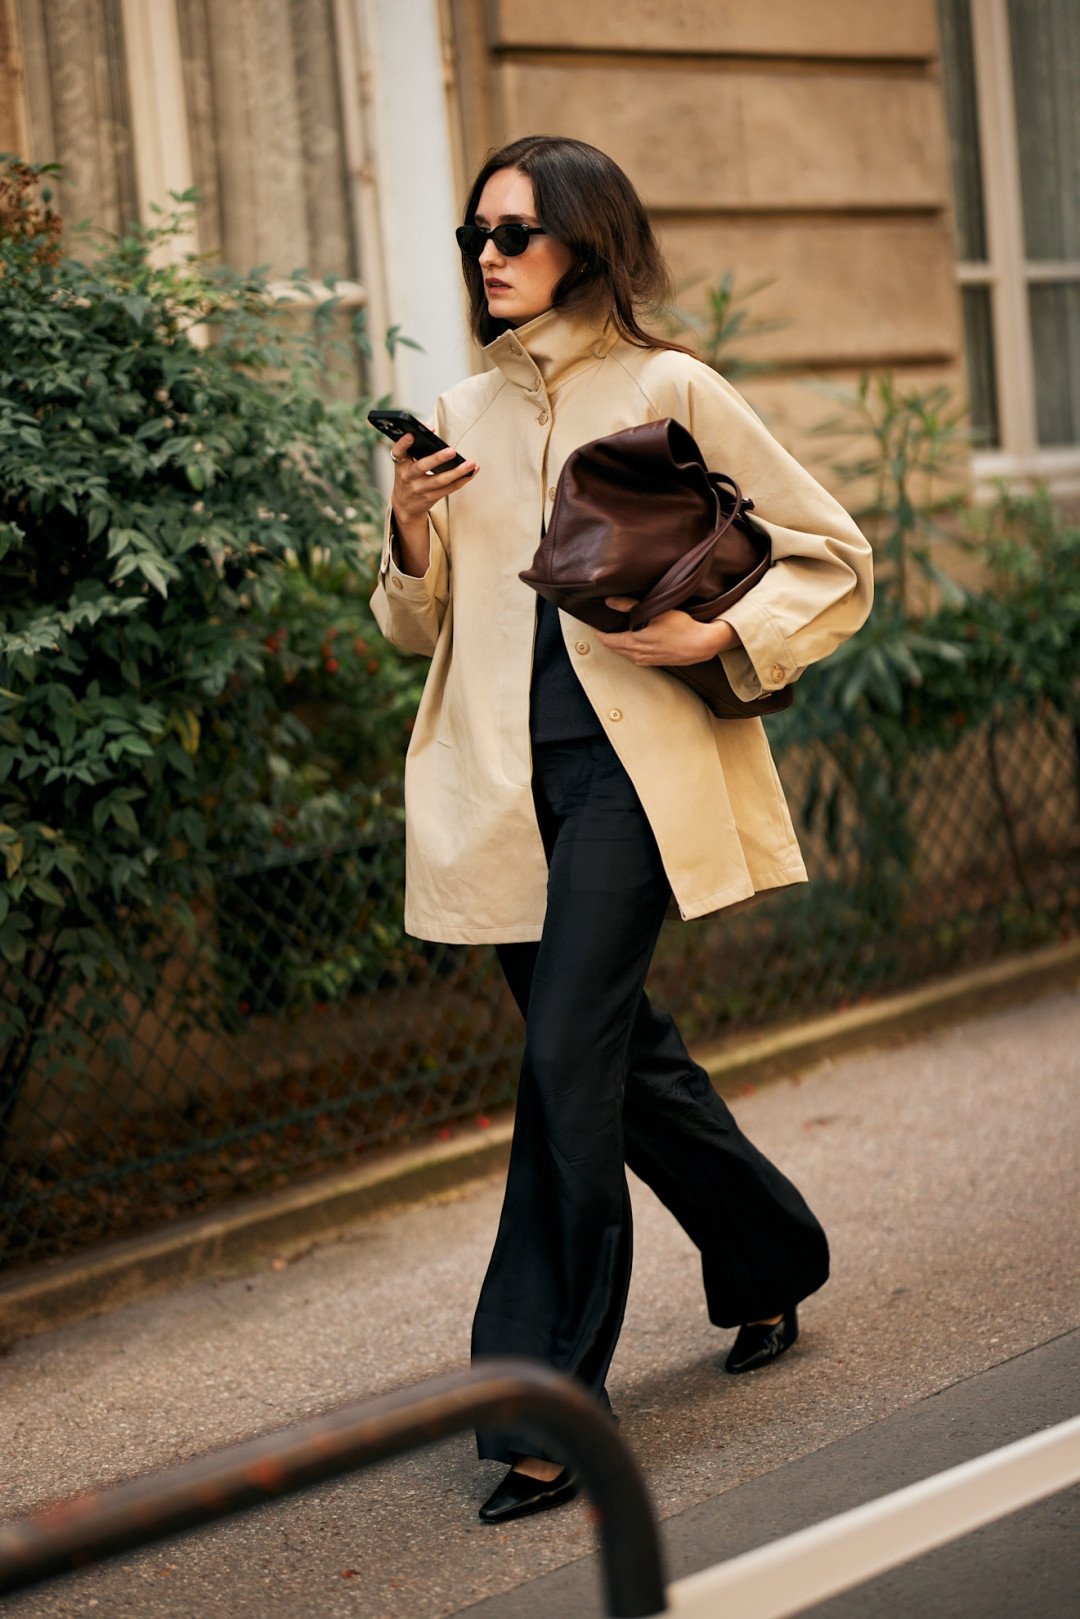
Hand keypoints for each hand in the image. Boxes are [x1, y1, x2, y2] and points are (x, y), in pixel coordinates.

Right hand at [390, 434, 477, 527]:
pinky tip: (471, 472)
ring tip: (471, 463)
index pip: (398, 451)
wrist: (404, 505)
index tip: (412, 435)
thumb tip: (431, 429)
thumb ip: (414, 447)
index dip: (403, 443)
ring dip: (457, 472)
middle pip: (422, 467)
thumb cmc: (408, 477)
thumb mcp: (405, 463)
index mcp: (401, 464)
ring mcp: (420, 489)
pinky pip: (449, 489)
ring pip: (440, 480)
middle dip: (437, 459)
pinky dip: (462, 480)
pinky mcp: (431, 497)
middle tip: (452, 451)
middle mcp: (408, 477)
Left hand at [595, 596, 739, 665]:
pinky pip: (636, 657)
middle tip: (601, 630)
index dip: (600, 633)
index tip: (594, 626)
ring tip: (615, 635)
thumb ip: (629, 605)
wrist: (701, 645)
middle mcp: (638, 655)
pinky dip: (630, 650)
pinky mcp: (656, 663)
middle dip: (607, 640)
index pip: (609, 640)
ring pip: (626, 654)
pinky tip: (634, 643)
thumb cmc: (681, 627)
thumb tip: (610, 601)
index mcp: (635, 643)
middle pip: (615, 649)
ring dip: (618, 646)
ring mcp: (647, 661)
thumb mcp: (654, 611)